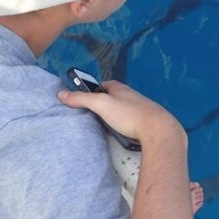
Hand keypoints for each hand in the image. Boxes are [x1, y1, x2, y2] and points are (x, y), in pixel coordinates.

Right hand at [57, 80, 183, 143]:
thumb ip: (82, 98)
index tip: (83, 98)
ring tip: (103, 127)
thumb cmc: (129, 114)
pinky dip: (122, 126)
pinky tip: (119, 134)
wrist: (158, 129)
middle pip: (112, 98)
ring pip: (122, 111)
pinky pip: (130, 122)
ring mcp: (139, 109)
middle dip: (102, 105)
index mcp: (121, 89)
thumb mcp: (101, 104)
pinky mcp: (145, 123)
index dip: (92, 89)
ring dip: (113, 117)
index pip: (103, 84)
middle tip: (90, 115)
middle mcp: (131, 96)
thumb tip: (61, 94)